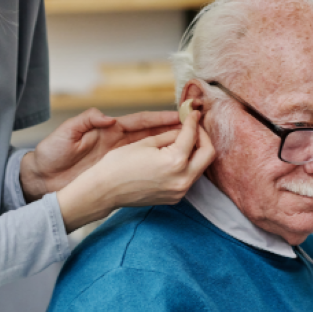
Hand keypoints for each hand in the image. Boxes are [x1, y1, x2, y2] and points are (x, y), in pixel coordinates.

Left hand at [20, 108, 179, 202]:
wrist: (41, 179)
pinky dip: (161, 166)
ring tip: (195, 146)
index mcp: (109, 131)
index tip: (182, 113)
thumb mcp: (66, 134)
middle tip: (198, 127)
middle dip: (175, 130)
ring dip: (173, 148)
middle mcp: (117, 142)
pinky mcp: (117, 173)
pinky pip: (145, 169)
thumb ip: (85, 121)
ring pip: (153, 151)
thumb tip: (107, 118)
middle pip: (153, 134)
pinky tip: (176, 169)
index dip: (160, 117)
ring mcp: (120, 158)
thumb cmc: (51, 154)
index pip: (141, 121)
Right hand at [56, 106, 214, 231]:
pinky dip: (188, 164)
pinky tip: (176, 156)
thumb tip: (185, 127)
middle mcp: (182, 179)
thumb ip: (170, 134)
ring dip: (197, 151)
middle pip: (208, 153)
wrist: (105, 190)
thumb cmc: (119, 164)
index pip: (193, 135)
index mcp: (175, 161)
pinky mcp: (175, 198)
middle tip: (194, 127)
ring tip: (185, 140)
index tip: (193, 113)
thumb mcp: (146, 142)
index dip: (193, 121)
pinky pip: (189, 177)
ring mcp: (179, 191)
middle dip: (203, 137)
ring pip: (201, 167)